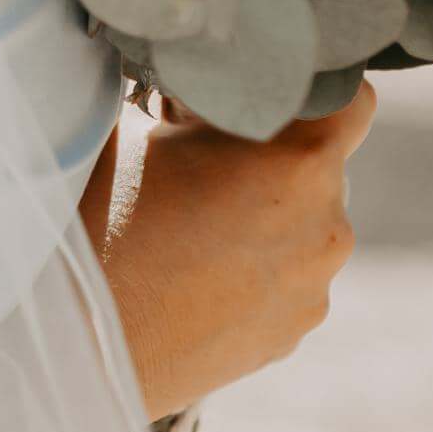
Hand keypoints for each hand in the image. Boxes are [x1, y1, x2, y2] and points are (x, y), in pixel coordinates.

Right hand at [95, 80, 375, 417]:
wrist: (80, 339)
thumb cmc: (102, 223)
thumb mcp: (139, 131)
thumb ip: (196, 105)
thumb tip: (206, 93)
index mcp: (298, 165)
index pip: (351, 101)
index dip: (311, 92)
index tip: (265, 100)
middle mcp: (327, 227)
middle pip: (317, 165)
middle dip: (270, 157)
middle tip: (201, 162)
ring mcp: (314, 287)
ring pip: (302, 224)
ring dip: (263, 216)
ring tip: (188, 229)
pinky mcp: (293, 332)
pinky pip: (286, 277)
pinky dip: (253, 268)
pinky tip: (191, 275)